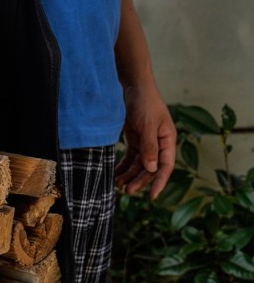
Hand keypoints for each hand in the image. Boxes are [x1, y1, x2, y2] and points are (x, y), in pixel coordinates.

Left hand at [115, 84, 176, 198]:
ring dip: (129, 175)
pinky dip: (123, 165)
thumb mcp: (147, 125)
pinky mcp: (134, 139)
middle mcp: (159, 144)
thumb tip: (151, 169)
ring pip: (138, 164)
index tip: (152, 196)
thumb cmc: (144, 103)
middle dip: (139, 180)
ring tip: (117, 185)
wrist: (132, 86)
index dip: (159, 182)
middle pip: (150, 168)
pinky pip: (130, 157)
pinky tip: (115, 174)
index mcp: (168, 140)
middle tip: (126, 191)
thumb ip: (149, 147)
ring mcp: (146, 142)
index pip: (165, 166)